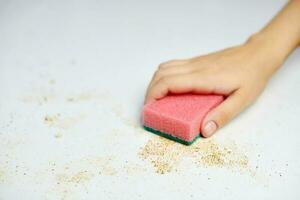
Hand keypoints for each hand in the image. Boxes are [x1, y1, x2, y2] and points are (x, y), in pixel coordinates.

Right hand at [144, 37, 283, 136]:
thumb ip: (222, 116)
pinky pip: (172, 65)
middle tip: (151, 108)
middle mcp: (194, 67)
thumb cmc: (252, 76)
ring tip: (158, 99)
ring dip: (155, 83)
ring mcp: (194, 62)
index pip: (168, 82)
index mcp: (203, 78)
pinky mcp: (196, 61)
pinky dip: (163, 76)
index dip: (153, 95)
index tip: (149, 109)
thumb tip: (204, 131)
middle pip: (160, 74)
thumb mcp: (242, 100)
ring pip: (164, 68)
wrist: (257, 54)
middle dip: (150, 92)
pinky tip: (170, 87)